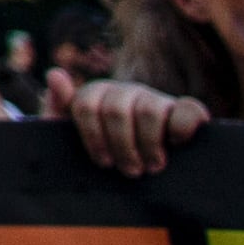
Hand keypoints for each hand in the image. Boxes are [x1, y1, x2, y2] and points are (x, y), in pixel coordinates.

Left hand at [65, 76, 208, 177]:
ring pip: (149, 111)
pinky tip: (176, 145)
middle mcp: (126, 91)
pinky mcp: (185, 110)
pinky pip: (189, 109)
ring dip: (149, 144)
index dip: (92, 137)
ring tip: (152, 166)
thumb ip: (58, 107)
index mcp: (96, 94)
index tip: (102, 161)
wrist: (138, 167)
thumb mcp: (71, 135)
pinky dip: (183, 127)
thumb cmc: (103, 152)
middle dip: (121, 146)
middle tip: (129, 170)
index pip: (86, 106)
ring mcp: (156, 98)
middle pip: (116, 111)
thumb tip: (54, 73)